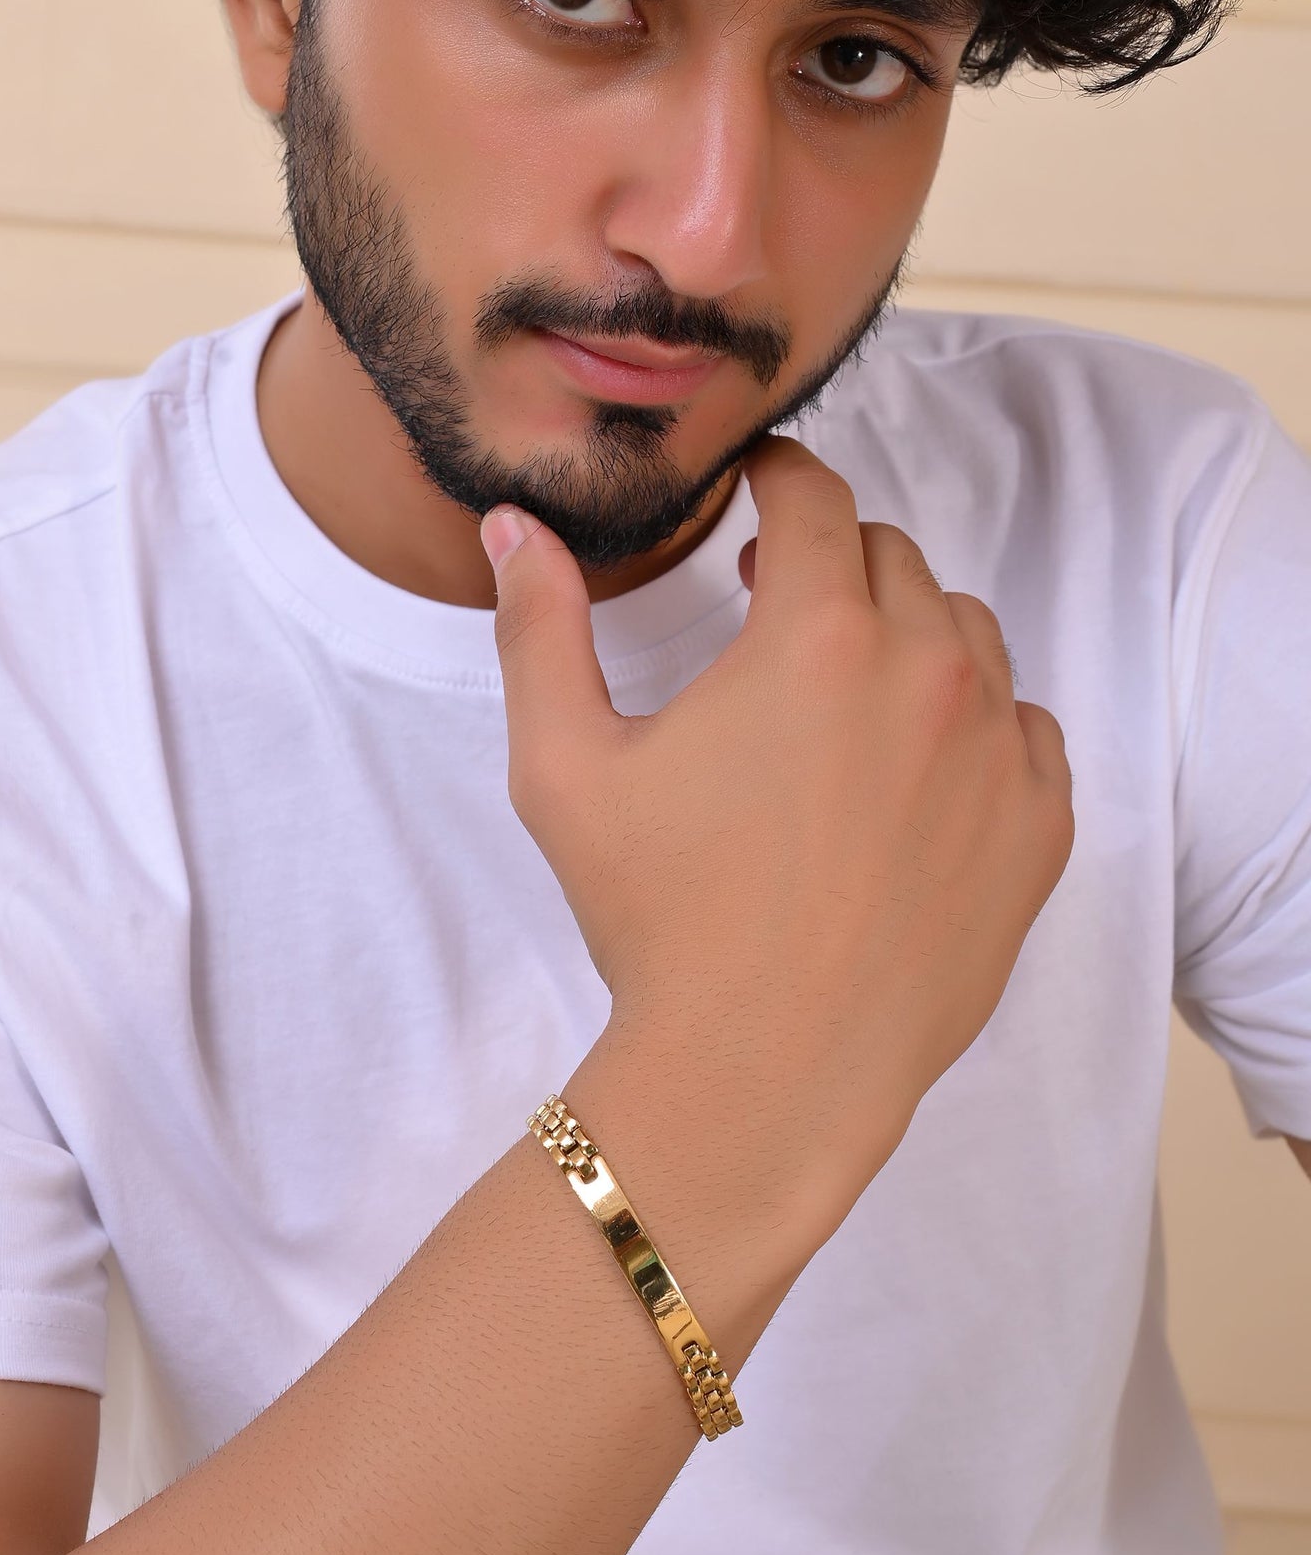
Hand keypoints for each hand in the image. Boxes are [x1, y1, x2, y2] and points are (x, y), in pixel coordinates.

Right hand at [481, 434, 1073, 1246]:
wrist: (763, 1075)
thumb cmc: (657, 920)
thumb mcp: (565, 767)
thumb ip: (540, 629)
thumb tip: (516, 529)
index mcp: (817, 635)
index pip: (816, 498)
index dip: (778, 479)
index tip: (758, 494)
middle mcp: (929, 671)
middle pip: (893, 559)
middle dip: (833, 563)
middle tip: (779, 610)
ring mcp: (999, 751)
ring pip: (967, 634)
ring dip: (908, 634)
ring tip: (847, 693)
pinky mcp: (1039, 828)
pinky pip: (1026, 727)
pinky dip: (977, 723)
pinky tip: (917, 770)